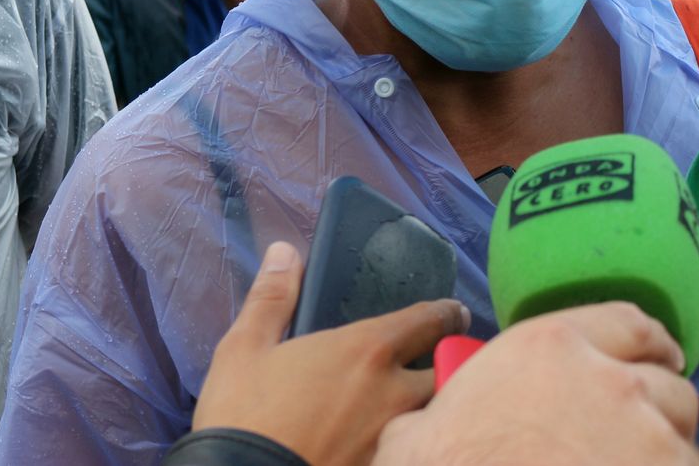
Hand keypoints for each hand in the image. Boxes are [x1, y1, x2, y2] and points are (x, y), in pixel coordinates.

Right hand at [190, 241, 467, 465]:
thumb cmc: (245, 414)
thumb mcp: (245, 348)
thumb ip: (272, 297)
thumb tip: (285, 252)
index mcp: (366, 351)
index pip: (427, 321)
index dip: (444, 314)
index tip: (454, 313)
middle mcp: (394, 394)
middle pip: (445, 373)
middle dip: (446, 363)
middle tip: (440, 360)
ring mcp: (394, 440)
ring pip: (432, 415)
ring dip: (430, 404)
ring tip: (416, 404)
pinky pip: (409, 450)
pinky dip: (408, 441)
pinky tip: (385, 441)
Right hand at [374, 303, 698, 465]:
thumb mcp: (426, 424)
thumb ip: (455, 400)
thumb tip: (442, 409)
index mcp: (549, 347)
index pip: (630, 323)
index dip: (650, 344)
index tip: (658, 359)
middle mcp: (609, 381)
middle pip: (668, 385)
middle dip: (659, 409)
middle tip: (638, 433)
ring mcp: (646, 438)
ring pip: (680, 441)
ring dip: (661, 455)